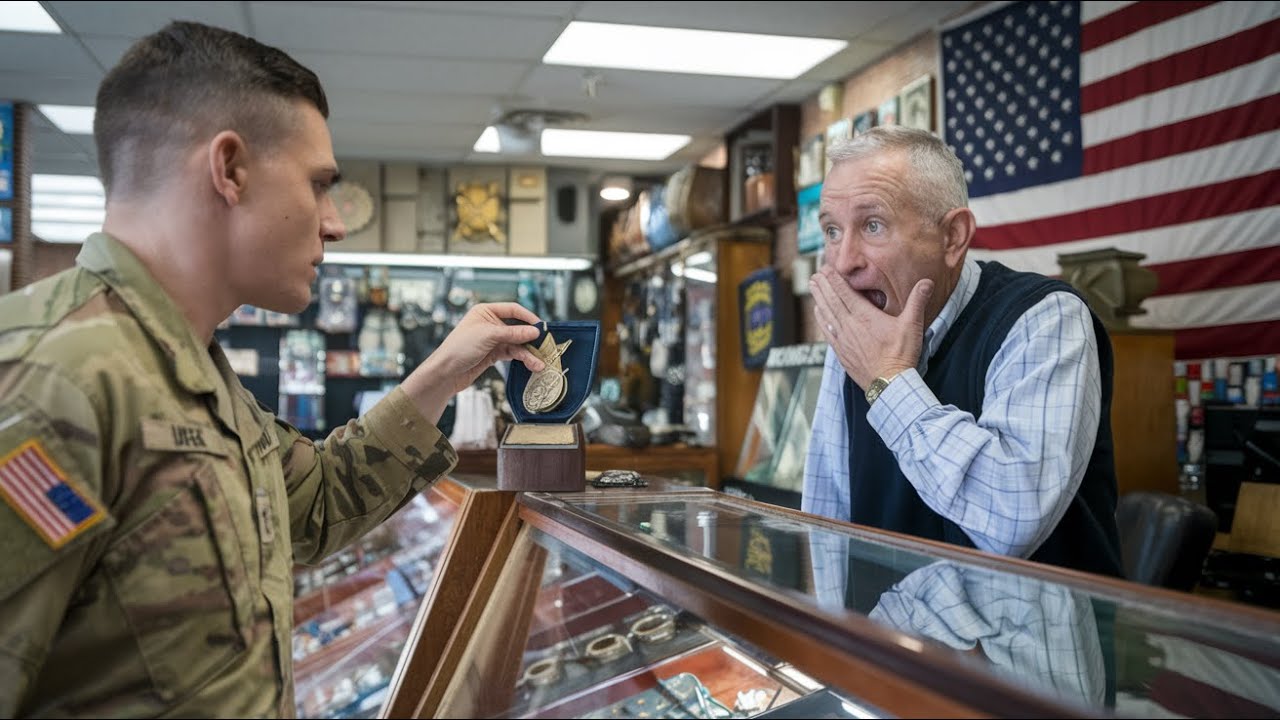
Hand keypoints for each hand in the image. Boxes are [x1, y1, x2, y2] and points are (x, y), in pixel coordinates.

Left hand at [401, 302, 545, 422]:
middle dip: (531, 338)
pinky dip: (523, 359)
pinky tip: (531, 365)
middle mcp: (490, 324)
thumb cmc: (459, 348)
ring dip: (529, 353)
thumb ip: (513, 333)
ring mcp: (493, 340)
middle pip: (517, 328)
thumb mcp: (488, 336)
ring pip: (517, 344)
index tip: (541, 327)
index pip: (512, 309)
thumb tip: (535, 331)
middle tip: (545, 345)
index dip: (527, 317)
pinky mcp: (494, 354)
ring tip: (539, 362)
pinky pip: (512, 354)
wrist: (446, 373)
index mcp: (485, 312)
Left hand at [810, 266, 931, 389]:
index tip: (826, 268)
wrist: (889, 385)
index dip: (834, 279)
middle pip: (832, 301)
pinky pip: (826, 331)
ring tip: (813, 286)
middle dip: (823, 285)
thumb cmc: (901, 356)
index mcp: (864, 316)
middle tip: (815, 274)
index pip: (845, 292)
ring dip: (819, 298)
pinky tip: (817, 312)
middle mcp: (849, 326)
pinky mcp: (841, 352)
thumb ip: (917, 301)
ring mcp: (843, 340)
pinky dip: (821, 319)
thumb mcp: (912, 325)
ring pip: (827, 314)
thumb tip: (927, 282)